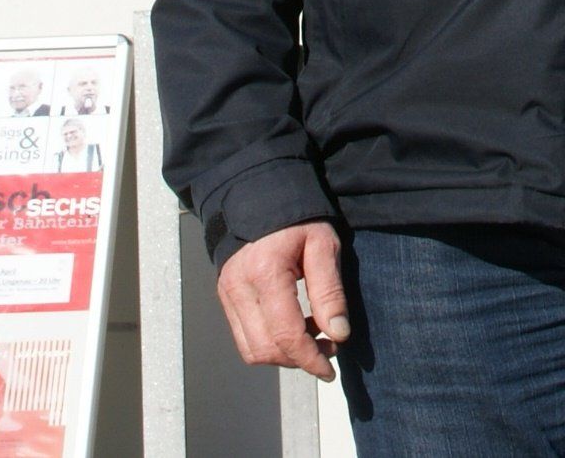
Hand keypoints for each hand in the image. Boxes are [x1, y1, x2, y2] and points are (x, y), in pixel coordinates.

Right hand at [215, 220, 350, 381]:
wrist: (258, 195)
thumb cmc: (297, 216)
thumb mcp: (324, 245)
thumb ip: (330, 291)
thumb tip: (339, 334)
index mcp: (265, 273)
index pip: (285, 334)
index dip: (309, 358)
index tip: (331, 369)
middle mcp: (238, 288)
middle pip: (265, 349)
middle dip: (298, 360)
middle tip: (329, 349)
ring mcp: (227, 294)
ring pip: (251, 349)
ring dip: (283, 354)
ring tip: (314, 335)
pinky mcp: (225, 297)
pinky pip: (244, 336)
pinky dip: (269, 342)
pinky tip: (294, 326)